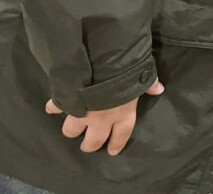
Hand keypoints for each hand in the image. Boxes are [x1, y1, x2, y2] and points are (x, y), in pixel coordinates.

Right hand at [45, 80, 164, 155]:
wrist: (104, 63)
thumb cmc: (127, 71)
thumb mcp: (142, 76)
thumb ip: (149, 84)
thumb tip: (159, 89)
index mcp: (123, 114)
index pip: (120, 136)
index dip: (115, 144)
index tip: (111, 151)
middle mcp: (102, 119)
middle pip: (93, 141)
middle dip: (90, 144)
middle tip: (88, 143)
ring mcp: (83, 113)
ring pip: (71, 131)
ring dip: (72, 129)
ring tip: (73, 127)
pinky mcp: (67, 103)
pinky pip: (57, 108)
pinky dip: (54, 107)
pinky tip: (53, 107)